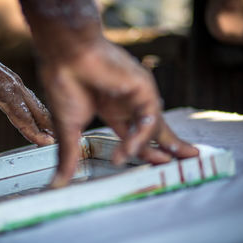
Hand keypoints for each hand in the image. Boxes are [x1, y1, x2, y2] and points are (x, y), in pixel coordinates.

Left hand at [0, 44, 53, 169]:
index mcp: (5, 93)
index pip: (25, 119)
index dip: (36, 134)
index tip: (48, 145)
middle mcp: (14, 85)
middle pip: (37, 110)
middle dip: (48, 126)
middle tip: (61, 141)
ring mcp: (13, 79)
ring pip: (34, 101)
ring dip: (43, 116)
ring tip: (52, 130)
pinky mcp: (9, 77)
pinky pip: (27, 95)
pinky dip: (34, 107)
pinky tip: (35, 113)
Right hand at [40, 39, 198, 187]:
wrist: (64, 58)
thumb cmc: (64, 86)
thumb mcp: (69, 130)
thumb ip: (69, 157)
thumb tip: (56, 184)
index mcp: (112, 109)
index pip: (133, 134)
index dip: (142, 150)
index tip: (153, 163)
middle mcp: (127, 102)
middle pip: (153, 130)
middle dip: (169, 146)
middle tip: (185, 159)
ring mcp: (136, 95)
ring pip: (155, 126)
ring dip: (156, 146)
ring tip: (163, 163)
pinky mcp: (142, 88)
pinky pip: (148, 118)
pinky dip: (140, 136)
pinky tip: (129, 150)